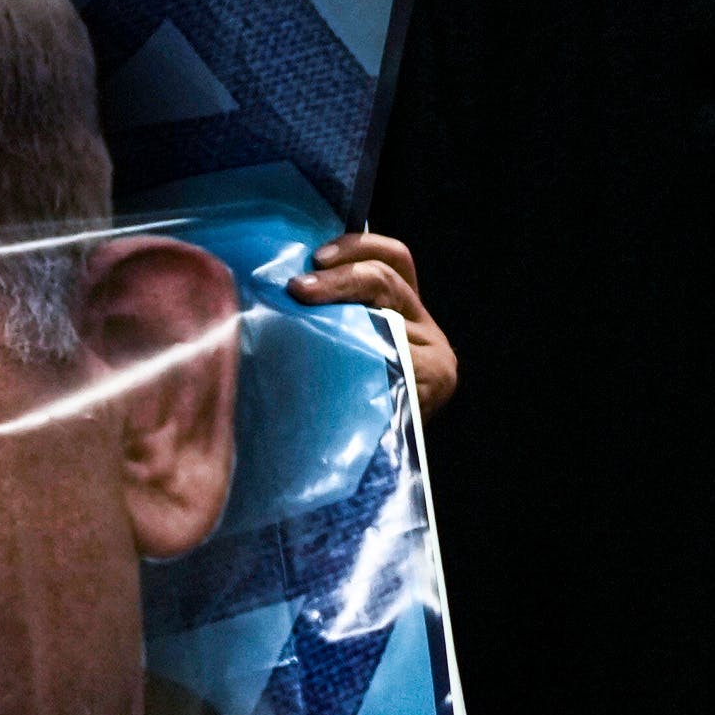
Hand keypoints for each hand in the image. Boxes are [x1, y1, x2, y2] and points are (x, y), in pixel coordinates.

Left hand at [288, 232, 455, 414]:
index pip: (396, 259)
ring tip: (298, 308)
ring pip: (383, 315)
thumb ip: (335, 316)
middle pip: (386, 282)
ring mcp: (433, 361)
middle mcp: (429, 334)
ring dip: (336, 307)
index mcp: (408, 313)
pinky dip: (352, 350)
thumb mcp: (346, 349)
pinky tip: (323, 358)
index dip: (357, 246)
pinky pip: (384, 356)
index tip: (316, 255)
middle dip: (337, 278)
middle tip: (296, 287)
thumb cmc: (344, 403)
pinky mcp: (429, 386)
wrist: (369, 467)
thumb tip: (281, 284)